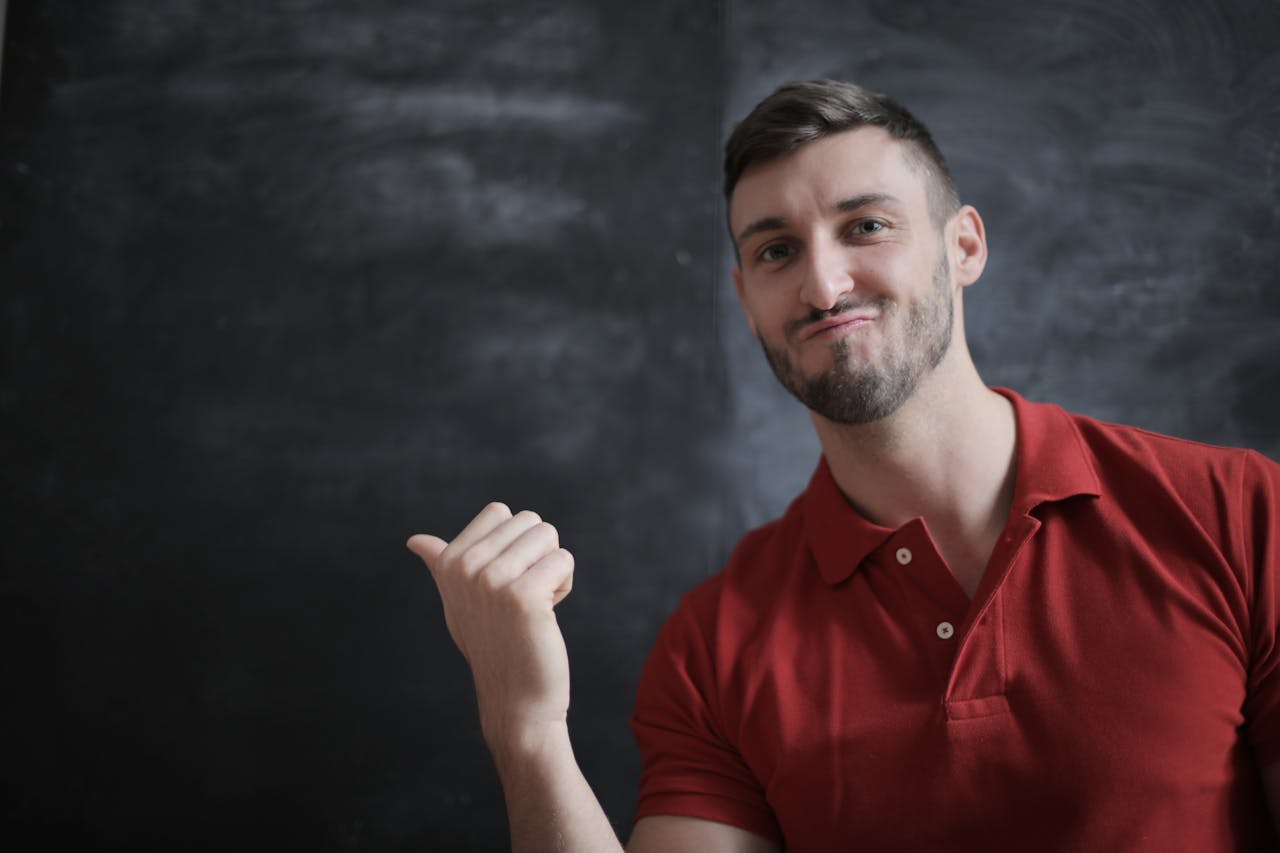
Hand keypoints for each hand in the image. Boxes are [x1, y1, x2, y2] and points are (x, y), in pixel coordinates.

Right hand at [408, 502, 574, 754]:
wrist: (514, 699)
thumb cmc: (493, 644)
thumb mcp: (457, 601)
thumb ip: (441, 565)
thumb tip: (414, 540)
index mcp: (448, 562)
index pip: (500, 512)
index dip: (514, 544)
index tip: (505, 582)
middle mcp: (464, 567)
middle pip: (529, 521)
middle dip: (537, 555)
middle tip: (523, 597)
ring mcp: (491, 580)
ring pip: (548, 535)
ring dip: (552, 569)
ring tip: (534, 604)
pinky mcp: (523, 596)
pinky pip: (563, 560)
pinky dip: (564, 585)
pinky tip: (547, 614)